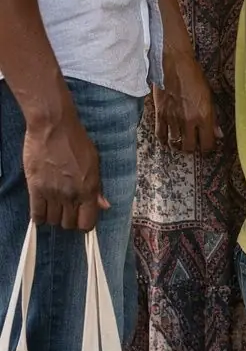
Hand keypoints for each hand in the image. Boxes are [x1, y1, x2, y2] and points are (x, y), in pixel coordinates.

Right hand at [24, 108, 107, 231]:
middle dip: (69, 219)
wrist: (53, 126)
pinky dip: (39, 216)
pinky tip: (42, 208)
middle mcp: (71, 195)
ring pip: (53, 221)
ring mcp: (53, 193)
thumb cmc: (76, 140)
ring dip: (54, 215)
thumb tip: (104, 205)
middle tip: (67, 208)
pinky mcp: (35, 188)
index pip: (87, 223)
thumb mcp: (94, 161)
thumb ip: (97, 187)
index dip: (85, 223)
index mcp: (89, 188)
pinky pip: (36, 214)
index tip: (81, 217)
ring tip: (54, 204)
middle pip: (69, 224)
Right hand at [154, 45, 217, 153]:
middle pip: (189, 148)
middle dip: (193, 148)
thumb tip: (218, 134)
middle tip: (193, 143)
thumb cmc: (194, 76)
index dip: (208, 149)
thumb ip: (213, 117)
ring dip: (179, 145)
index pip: (207, 144)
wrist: (174, 63)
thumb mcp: (209, 95)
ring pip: (175, 144)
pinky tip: (168, 137)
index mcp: (204, 115)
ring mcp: (173, 119)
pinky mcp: (160, 115)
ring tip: (181, 142)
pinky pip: (160, 136)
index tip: (207, 147)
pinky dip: (164, 140)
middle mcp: (188, 120)